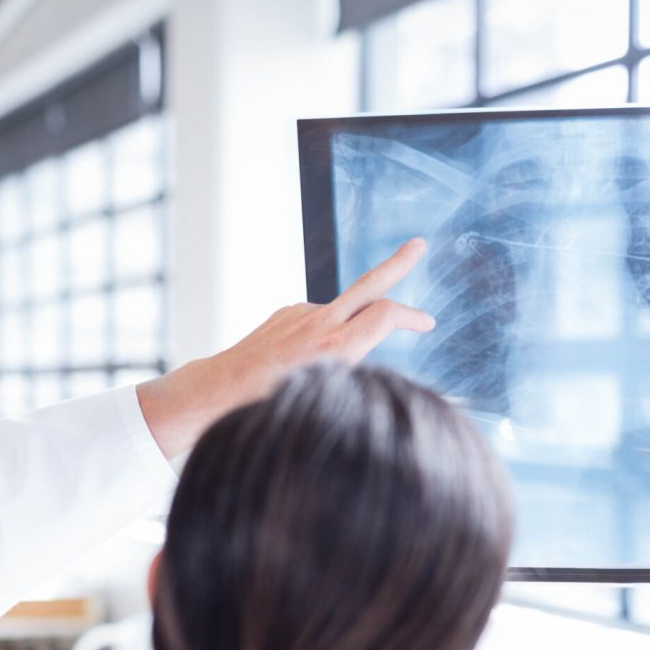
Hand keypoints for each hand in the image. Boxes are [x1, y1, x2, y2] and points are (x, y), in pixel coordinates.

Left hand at [138, 238, 433, 458]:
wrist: (221, 391)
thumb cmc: (272, 404)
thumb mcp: (324, 396)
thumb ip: (348, 366)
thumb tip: (362, 350)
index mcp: (338, 347)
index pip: (387, 315)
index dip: (412, 316)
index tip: (428, 322)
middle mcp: (322, 324)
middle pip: (370, 285)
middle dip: (398, 264)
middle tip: (418, 245)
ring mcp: (301, 314)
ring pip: (342, 310)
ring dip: (352, 324)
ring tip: (332, 360)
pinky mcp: (285, 313)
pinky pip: (316, 320)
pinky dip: (322, 335)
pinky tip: (304, 362)